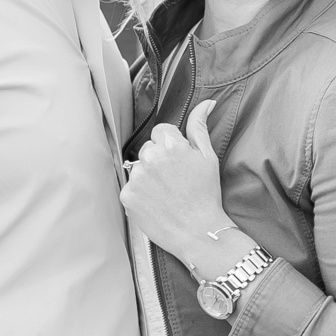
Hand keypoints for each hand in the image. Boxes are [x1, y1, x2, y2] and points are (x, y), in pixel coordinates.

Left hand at [121, 100, 235, 258]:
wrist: (198, 232)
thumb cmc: (206, 195)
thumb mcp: (208, 158)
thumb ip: (200, 127)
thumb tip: (206, 103)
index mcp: (171, 145)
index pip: (161, 131)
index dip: (172, 146)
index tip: (180, 163)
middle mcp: (151, 158)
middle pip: (149, 148)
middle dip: (159, 160)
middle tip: (175, 180)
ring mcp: (137, 177)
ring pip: (139, 167)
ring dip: (149, 176)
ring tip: (166, 194)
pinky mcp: (127, 195)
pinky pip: (131, 187)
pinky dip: (141, 194)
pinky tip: (156, 203)